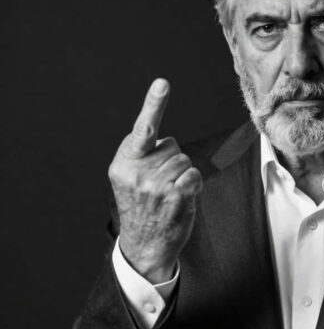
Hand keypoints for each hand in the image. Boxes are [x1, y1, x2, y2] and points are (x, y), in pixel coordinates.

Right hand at [108, 79, 202, 283]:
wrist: (144, 245)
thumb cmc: (142, 206)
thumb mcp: (130, 178)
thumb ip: (144, 156)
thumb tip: (168, 143)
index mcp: (124, 162)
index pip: (143, 128)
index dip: (154, 103)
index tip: (162, 83)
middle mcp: (137, 171)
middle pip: (173, 145)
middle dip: (171, 162)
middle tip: (159, 187)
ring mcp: (156, 185)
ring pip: (185, 160)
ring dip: (182, 176)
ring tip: (167, 195)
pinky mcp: (175, 196)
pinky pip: (194, 174)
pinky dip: (192, 185)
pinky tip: (179, 200)